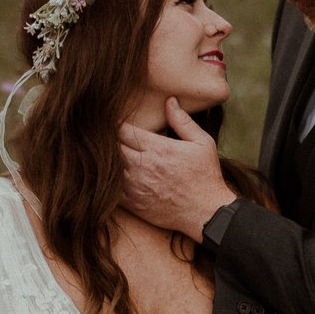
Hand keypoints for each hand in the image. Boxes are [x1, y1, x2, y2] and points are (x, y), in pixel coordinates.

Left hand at [117, 99, 235, 240]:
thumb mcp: (202, 143)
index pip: (123, 130)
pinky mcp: (133, 203)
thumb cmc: (205, 176)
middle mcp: (143, 166)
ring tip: (108, 157)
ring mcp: (135, 186)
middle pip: (112, 147)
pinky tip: (112, 177)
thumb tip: (169, 100)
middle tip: (109, 139)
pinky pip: (110, 189)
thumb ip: (182, 121)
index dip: (117, 125)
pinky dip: (108, 181)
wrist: (206, 213)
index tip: (118, 124)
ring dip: (108, 161)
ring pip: (108, 168)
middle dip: (109, 141)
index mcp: (157, 149)